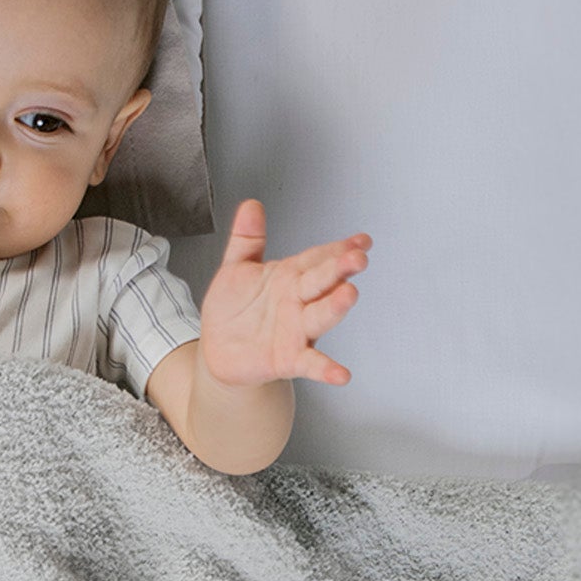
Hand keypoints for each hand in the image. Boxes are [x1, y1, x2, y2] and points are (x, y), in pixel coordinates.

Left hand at [199, 198, 370, 387]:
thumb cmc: (233, 308)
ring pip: (319, 316)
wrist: (218, 350)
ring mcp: (296, 330)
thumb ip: (246, 239)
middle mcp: (299, 301)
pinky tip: (342, 375)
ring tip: (348, 295)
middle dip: (340, 268)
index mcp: (291, 276)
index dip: (339, 248)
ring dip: (334, 307)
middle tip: (358, 258)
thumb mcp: (236, 269)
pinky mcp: (287, 358)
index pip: (318, 257)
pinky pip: (310, 364)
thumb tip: (251, 205)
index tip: (362, 241)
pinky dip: (326, 369)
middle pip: (322, 282)